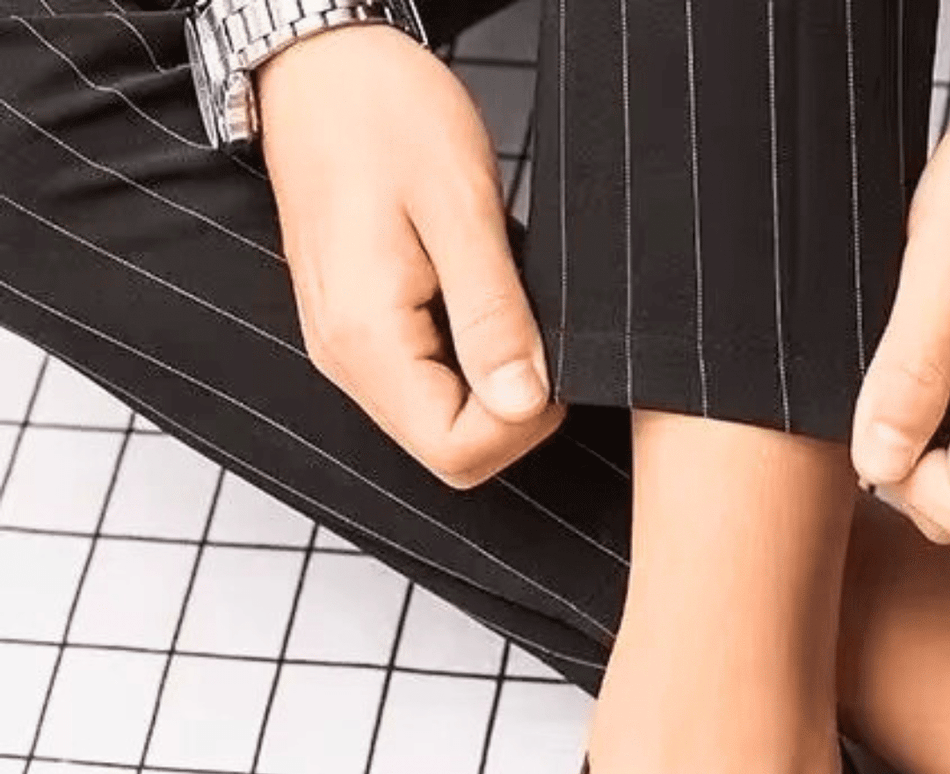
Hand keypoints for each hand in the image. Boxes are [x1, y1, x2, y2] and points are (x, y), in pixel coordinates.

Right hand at [259, 25, 564, 487]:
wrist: (320, 64)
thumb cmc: (383, 113)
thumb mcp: (460, 208)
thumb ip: (492, 315)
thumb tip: (524, 402)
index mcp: (365, 337)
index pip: (456, 453)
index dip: (520, 426)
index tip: (549, 364)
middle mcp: (345, 358)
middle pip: (449, 450)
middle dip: (511, 415)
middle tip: (537, 336)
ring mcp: (348, 348)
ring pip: (440, 423)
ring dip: (492, 388)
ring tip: (506, 310)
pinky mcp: (360, 331)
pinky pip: (425, 385)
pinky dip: (469, 366)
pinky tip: (481, 308)